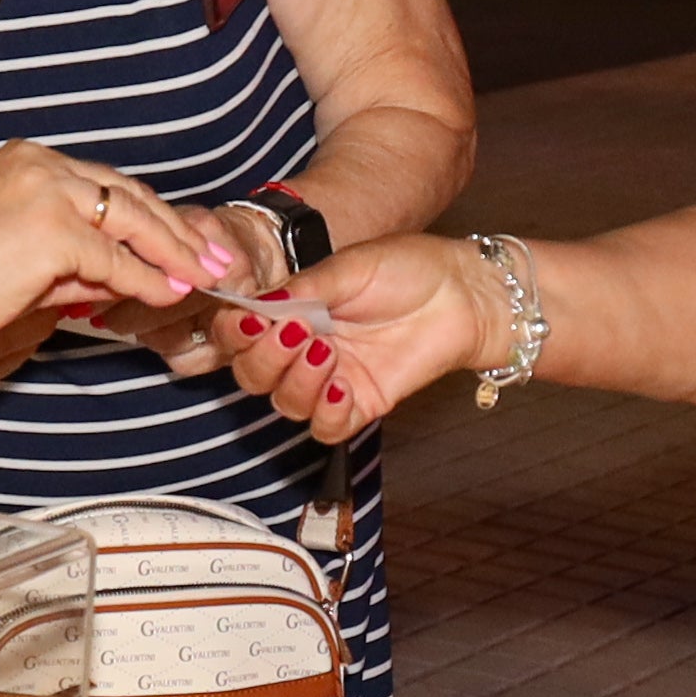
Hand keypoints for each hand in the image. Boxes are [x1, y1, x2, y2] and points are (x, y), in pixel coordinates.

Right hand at [0, 140, 217, 360]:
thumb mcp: (19, 262)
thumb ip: (69, 265)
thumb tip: (115, 281)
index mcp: (31, 161)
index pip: (106, 186)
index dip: (148, 215)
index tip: (181, 239)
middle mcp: (45, 165)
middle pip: (129, 195)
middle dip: (176, 229)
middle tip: (214, 255)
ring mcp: (51, 192)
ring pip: (131, 219)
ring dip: (174, 251)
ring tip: (206, 275)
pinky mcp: (55, 229)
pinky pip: (115, 258)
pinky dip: (147, 278)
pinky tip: (169, 294)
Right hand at [206, 234, 508, 445]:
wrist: (462, 291)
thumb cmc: (407, 269)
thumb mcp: (349, 268)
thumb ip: (303, 289)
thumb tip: (257, 306)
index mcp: (291, 311)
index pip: (240, 334)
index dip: (233, 332)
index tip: (249, 319)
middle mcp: (303, 349)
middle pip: (254, 376)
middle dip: (264, 358)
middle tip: (295, 332)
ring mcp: (331, 379)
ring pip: (286, 404)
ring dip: (296, 381)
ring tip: (326, 351)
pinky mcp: (362, 403)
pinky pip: (327, 428)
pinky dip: (326, 412)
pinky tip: (341, 386)